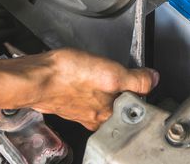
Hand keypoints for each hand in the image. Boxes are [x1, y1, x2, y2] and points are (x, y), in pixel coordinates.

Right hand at [19, 48, 157, 129]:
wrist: (36, 76)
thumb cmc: (67, 76)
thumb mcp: (111, 73)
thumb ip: (136, 80)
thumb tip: (153, 80)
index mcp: (108, 116)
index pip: (135, 107)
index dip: (140, 91)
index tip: (139, 77)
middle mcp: (94, 118)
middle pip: (118, 103)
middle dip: (121, 87)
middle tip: (118, 71)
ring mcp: (80, 111)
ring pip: (101, 99)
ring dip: (104, 85)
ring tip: (100, 70)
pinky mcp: (68, 101)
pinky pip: (85, 94)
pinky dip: (87, 85)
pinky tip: (84, 75)